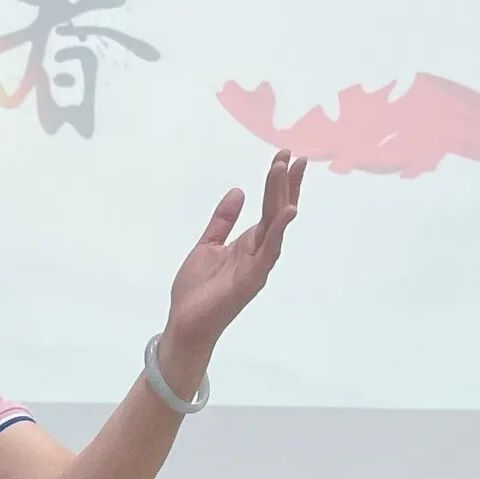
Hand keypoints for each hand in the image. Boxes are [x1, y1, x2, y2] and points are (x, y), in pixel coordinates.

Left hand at [165, 149, 306, 350]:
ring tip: (286, 171)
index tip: (285, 157)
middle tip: (293, 156)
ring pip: (275, 226)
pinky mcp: (252, 279)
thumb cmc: (197, 290)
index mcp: (248, 243)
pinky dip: (279, 232)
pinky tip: (287, 211)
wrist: (186, 322)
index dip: (277, 184)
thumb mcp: (207, 245)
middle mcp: (258, 252)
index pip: (269, 208)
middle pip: (277, 212)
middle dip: (285, 184)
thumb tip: (238, 190)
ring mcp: (258, 265)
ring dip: (281, 198)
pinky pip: (270, 252)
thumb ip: (223, 220)